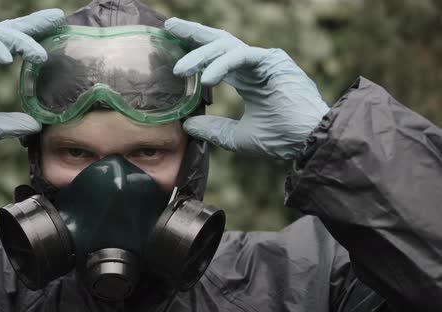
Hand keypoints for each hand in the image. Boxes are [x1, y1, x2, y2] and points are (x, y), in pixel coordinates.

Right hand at [0, 9, 64, 141]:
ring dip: (21, 41)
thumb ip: (9, 124)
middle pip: (11, 30)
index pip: (15, 45)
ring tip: (40, 56)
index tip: (58, 33)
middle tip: (59, 17)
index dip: (35, 38)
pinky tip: (7, 60)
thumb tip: (36, 127)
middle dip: (35, 23)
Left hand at [165, 17, 329, 158]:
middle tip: (169, 26)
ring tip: (179, 70)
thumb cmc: (281, 140)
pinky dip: (221, 65)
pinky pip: (240, 56)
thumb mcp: (237, 137)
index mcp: (247, 79)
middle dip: (193, 33)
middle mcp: (254, 65)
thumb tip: (187, 124)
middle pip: (219, 41)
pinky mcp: (272, 61)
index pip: (216, 58)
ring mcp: (264, 60)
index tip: (172, 47)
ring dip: (200, 55)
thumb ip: (214, 129)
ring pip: (225, 46)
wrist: (308, 143)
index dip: (195, 52)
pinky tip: (207, 78)